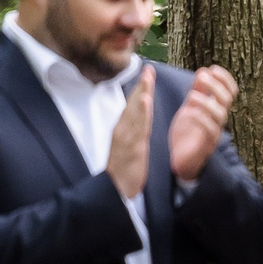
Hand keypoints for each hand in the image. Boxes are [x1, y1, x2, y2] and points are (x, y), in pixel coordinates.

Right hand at [108, 67, 152, 198]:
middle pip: (132, 106)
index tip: (147, 75)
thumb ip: (134, 136)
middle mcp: (122, 132)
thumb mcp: (130, 151)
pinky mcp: (129, 149)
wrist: (114, 194)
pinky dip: (140, 114)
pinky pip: (135, 128)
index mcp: (124, 132)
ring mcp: (124, 140)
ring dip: (141, 95)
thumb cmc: (123, 173)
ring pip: (134, 113)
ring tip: (148, 79)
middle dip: (141, 87)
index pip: (133, 108)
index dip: (140, 91)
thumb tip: (139, 124)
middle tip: (148, 68)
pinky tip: (145, 102)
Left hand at [168, 65, 237, 182]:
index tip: (212, 68)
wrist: (181, 160)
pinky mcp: (206, 145)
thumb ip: (198, 91)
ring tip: (192, 95)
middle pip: (226, 99)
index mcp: (216, 109)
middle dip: (216, 85)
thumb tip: (204, 72)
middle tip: (202, 77)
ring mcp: (214, 132)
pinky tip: (190, 112)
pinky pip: (209, 130)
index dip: (224, 78)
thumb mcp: (190, 107)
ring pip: (219, 114)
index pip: (230, 90)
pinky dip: (201, 119)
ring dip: (207, 102)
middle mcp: (218, 120)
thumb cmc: (188, 133)